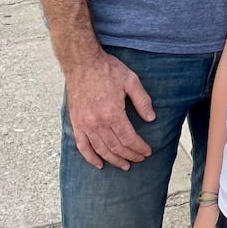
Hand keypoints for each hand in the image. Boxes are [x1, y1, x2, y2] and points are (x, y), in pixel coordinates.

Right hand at [63, 48, 155, 169]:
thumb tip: (151, 118)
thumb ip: (142, 100)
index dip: (139, 148)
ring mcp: (85, 124)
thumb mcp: (131, 80)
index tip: (147, 152)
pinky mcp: (76, 122)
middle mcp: (97, 122)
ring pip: (101, 150)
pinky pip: (82, 146)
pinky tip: (99, 164)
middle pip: (116, 147)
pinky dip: (90, 157)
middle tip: (139, 159)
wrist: (81, 62)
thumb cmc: (106, 69)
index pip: (129, 138)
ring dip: (114, 160)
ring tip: (124, 165)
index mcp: (112, 113)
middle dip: (130, 155)